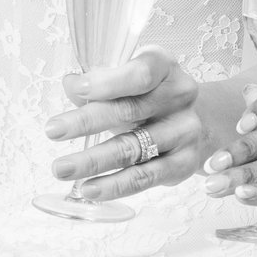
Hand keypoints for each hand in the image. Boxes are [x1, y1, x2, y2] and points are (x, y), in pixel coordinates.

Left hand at [46, 50, 208, 198]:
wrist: (204, 120)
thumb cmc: (155, 96)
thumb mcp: (132, 79)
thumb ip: (103, 82)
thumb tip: (71, 85)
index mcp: (166, 68)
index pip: (140, 74)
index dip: (107, 82)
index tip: (76, 88)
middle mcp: (180, 97)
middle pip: (130, 111)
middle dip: (86, 122)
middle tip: (52, 130)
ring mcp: (185, 132)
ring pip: (133, 148)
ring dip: (92, 161)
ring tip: (61, 168)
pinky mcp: (184, 164)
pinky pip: (145, 177)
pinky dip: (114, 185)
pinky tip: (89, 188)